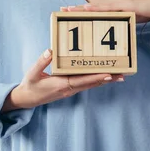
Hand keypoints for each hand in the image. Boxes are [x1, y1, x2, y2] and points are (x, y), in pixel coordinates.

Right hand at [1, 49, 123, 111]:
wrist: (26, 99)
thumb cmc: (30, 85)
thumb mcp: (32, 73)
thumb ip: (41, 62)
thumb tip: (50, 51)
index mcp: (61, 85)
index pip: (82, 80)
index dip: (96, 78)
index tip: (108, 74)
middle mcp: (69, 89)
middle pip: (91, 83)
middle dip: (107, 79)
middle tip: (122, 75)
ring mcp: (71, 89)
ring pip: (91, 84)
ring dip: (105, 80)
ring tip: (119, 75)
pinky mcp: (70, 88)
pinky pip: (86, 84)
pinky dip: (97, 80)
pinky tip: (105, 76)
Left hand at [65, 0, 149, 22]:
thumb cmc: (146, 12)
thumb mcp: (129, 19)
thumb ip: (119, 22)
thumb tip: (111, 32)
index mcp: (113, 6)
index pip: (94, 9)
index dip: (80, 11)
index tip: (67, 12)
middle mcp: (113, 2)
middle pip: (91, 7)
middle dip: (76, 9)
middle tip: (61, 10)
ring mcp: (118, 2)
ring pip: (96, 6)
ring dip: (82, 9)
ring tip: (69, 11)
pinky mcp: (124, 5)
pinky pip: (107, 8)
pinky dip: (96, 9)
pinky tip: (87, 9)